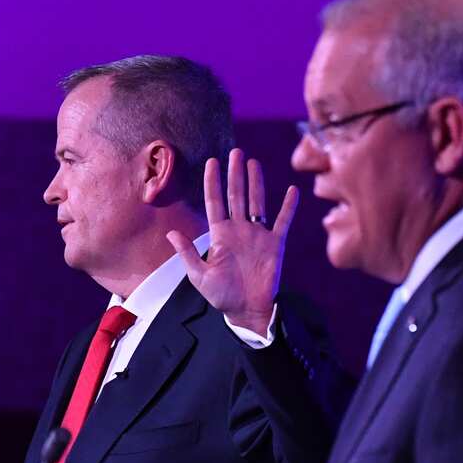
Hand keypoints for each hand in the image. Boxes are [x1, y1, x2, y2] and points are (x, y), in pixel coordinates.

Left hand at [166, 149, 298, 335]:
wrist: (247, 311)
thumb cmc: (222, 296)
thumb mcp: (200, 276)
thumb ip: (188, 254)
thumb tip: (171, 234)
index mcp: (220, 235)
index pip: (215, 201)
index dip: (213, 182)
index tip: (211, 161)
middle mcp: (239, 230)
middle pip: (236, 195)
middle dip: (235, 174)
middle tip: (235, 152)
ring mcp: (258, 235)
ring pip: (257, 202)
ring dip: (256, 182)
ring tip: (253, 162)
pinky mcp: (275, 244)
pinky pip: (283, 221)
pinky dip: (288, 207)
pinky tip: (292, 191)